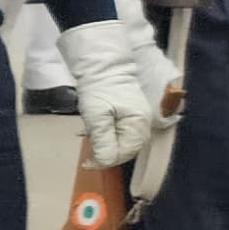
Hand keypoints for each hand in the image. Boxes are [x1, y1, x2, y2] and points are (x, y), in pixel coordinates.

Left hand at [58, 19, 158, 165]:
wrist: (102, 67)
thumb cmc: (99, 90)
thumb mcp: (97, 117)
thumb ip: (102, 142)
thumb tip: (104, 162)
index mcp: (138, 125)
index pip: (124, 154)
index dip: (105, 161)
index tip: (86, 162)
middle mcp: (143, 125)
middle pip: (126, 151)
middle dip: (107, 154)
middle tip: (87, 154)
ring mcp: (138, 120)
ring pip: (123, 144)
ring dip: (107, 147)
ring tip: (91, 140)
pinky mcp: (131, 116)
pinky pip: (122, 135)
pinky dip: (109, 138)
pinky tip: (96, 133)